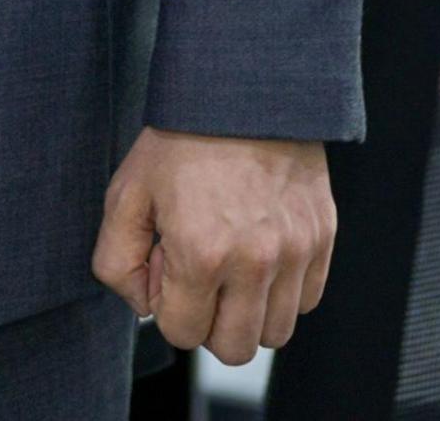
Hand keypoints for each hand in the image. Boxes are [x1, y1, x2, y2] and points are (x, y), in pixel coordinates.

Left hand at [92, 128, 335, 363]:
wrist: (245, 90)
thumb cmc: (182, 140)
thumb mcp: (126, 195)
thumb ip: (116, 264)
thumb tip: (146, 305)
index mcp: (201, 254)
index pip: (182, 334)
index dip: (168, 305)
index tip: (170, 263)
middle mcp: (255, 261)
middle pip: (234, 348)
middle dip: (209, 323)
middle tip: (201, 272)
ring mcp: (296, 251)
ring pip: (276, 333)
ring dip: (249, 312)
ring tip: (233, 263)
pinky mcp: (323, 237)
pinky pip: (306, 300)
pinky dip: (283, 291)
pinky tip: (262, 252)